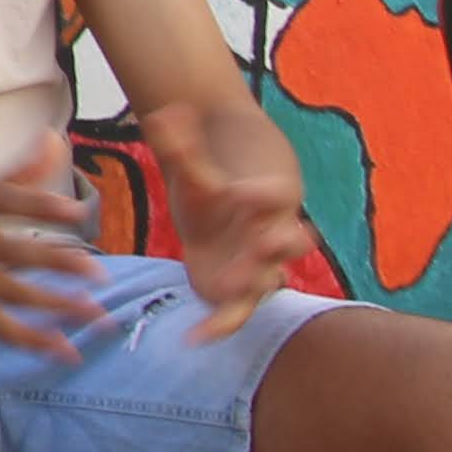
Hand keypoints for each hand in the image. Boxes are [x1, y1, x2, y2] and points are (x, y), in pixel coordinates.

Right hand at [0, 139, 106, 356]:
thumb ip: (15, 173)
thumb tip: (56, 139)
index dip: (37, 204)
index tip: (76, 212)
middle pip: (9, 252)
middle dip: (54, 262)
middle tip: (96, 271)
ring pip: (10, 294)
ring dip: (54, 305)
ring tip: (96, 312)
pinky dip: (33, 340)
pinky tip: (68, 350)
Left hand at [146, 101, 315, 337]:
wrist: (227, 215)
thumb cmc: (217, 185)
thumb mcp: (193, 167)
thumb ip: (179, 145)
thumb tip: (160, 113)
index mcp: (270, 198)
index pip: (276, 196)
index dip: (262, 195)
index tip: (241, 192)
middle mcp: (273, 235)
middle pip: (291, 242)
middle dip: (281, 244)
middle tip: (266, 244)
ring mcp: (260, 267)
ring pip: (269, 282)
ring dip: (255, 285)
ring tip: (235, 288)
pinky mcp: (238, 292)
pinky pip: (235, 314)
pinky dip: (219, 326)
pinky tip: (193, 338)